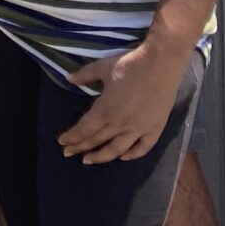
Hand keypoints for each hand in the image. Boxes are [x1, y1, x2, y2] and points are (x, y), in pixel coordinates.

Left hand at [60, 34, 192, 163]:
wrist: (161, 65)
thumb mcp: (102, 67)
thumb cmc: (130, 65)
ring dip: (102, 157)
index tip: (62, 142)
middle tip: (68, 153)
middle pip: (97, 140)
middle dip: (80, 148)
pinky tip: (124, 157)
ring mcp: (139, 128)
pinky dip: (132, 155)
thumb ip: (85, 75)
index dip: (72, 137)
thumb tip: (69, 79)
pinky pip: (143, 148)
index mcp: (105, 110)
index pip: (84, 129)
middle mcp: (121, 124)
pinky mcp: (155, 129)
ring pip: (117, 149)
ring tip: (89, 160)